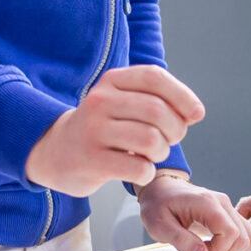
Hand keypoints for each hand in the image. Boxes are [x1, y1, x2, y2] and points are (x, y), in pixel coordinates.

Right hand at [26, 65, 204, 195]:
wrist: (54, 151)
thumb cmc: (100, 128)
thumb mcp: (121, 103)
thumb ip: (156, 100)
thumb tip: (195, 112)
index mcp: (111, 81)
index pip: (154, 77)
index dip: (182, 95)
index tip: (196, 113)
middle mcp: (100, 101)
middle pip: (157, 111)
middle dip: (176, 130)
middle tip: (170, 141)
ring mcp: (93, 131)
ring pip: (150, 139)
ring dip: (161, 152)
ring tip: (152, 155)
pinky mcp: (91, 161)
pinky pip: (137, 168)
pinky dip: (147, 172)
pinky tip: (139, 171)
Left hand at [141, 171, 250, 250]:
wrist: (161, 188)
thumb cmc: (158, 205)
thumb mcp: (159, 225)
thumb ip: (180, 240)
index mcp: (207, 203)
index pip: (231, 233)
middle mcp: (224, 204)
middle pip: (244, 238)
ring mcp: (230, 209)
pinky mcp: (231, 216)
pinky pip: (247, 235)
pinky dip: (238, 249)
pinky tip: (218, 249)